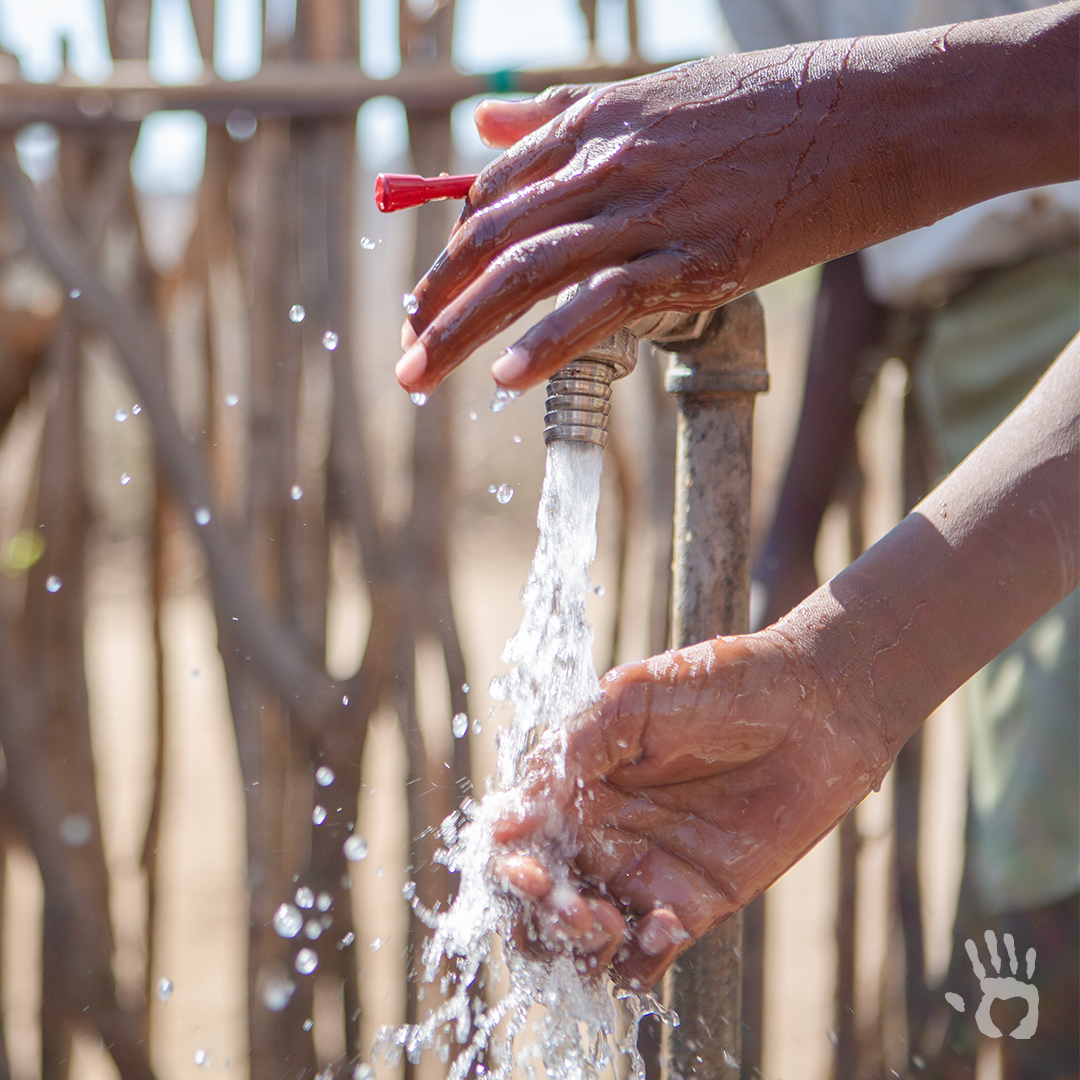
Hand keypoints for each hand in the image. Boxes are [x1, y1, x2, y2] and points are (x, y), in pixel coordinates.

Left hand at [396, 43, 873, 395]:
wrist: (874, 115)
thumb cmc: (771, 110)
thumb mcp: (655, 96)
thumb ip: (563, 115)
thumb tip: (484, 124)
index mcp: (595, 122)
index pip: (494, 191)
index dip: (451, 252)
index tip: (428, 300)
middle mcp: (608, 162)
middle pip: (493, 237)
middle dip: (437, 299)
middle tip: (403, 354)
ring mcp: (649, 210)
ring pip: (528, 272)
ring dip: (464, 331)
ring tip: (421, 377)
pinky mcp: (695, 258)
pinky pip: (600, 305)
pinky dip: (548, 344)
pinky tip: (508, 379)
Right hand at [491, 630, 887, 987]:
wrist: (815, 705)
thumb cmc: (721, 684)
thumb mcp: (634, 699)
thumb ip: (573, 750)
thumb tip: (509, 817)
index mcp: (573, 780)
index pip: (514, 836)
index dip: (504, 860)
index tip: (524, 862)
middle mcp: (598, 832)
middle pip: (536, 899)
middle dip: (534, 915)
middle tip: (567, 903)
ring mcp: (642, 872)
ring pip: (580, 939)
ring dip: (576, 946)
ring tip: (605, 920)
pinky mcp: (691, 905)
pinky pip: (645, 958)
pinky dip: (638, 960)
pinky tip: (665, 923)